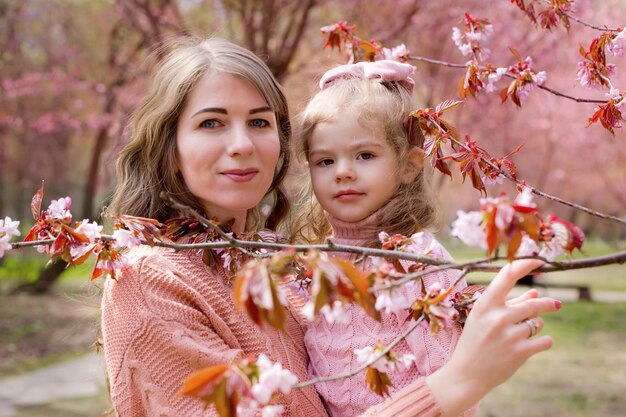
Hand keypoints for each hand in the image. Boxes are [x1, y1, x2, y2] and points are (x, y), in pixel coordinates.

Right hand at [426, 259, 560, 416]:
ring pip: (538, 323)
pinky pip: (544, 341)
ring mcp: (509, 335)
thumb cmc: (475, 341)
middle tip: (556, 304)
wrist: (466, 373)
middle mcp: (497, 317)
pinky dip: (542, 342)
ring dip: (535, 327)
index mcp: (485, 304)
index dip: (524, 265)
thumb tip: (536, 293)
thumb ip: (511, 304)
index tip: (539, 261)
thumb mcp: (484, 318)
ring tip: (520, 336)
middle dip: (547, 304)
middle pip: (534, 303)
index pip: (507, 276)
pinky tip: (530, 346)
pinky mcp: (520, 352)